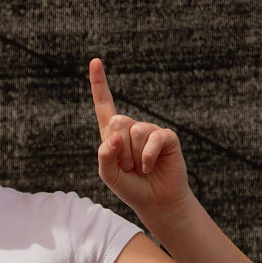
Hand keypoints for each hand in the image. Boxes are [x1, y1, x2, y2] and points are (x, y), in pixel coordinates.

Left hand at [90, 58, 190, 219]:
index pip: (104, 104)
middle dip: (119, 148)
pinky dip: (147, 157)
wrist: (155, 200)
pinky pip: (153, 139)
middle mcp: (131, 128)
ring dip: (133, 156)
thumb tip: (115, 135)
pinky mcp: (166, 137)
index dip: (99, 83)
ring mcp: (149, 131)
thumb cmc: (130, 187)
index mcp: (112, 134)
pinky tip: (149, 167)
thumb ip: (104, 155)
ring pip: (135, 131)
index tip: (95, 61)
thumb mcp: (108, 174)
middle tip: (127, 166)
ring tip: (139, 169)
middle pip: (117, 121)